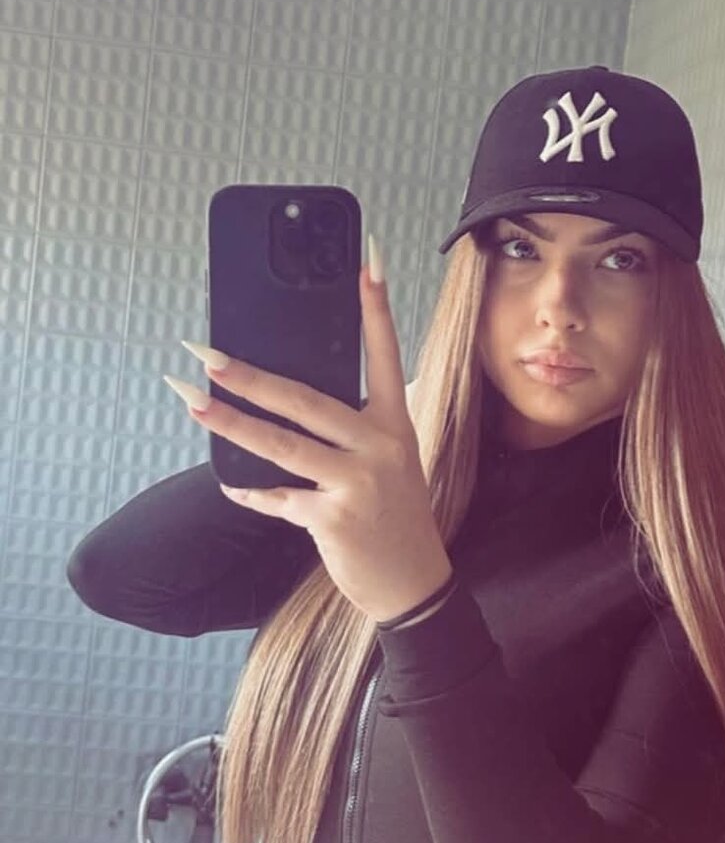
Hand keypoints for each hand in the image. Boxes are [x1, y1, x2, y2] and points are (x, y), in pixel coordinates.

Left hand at [162, 238, 452, 624]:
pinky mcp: (334, 519)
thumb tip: (287, 398)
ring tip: (191, 400)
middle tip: (205, 351)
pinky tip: (234, 486)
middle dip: (251, 374)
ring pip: (281, 445)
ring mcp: (358, 483)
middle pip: (307, 400)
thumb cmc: (396, 515)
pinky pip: (278, 498)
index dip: (376, 308)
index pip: (385, 355)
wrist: (414, 582)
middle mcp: (380, 447)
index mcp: (396, 424)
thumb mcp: (390, 462)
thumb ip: (352, 430)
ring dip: (229, 422)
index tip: (366, 260)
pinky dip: (252, 493)